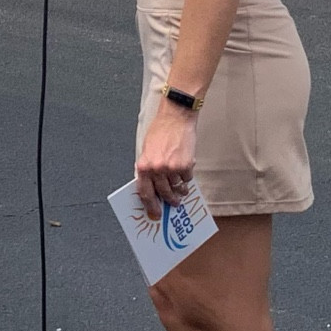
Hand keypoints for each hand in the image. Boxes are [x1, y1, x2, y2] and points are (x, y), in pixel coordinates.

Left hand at [134, 102, 197, 219]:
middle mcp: (156, 169)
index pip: (145, 193)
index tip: (155, 213)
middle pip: (163, 193)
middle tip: (173, 204)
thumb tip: (152, 187)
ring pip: (177, 188)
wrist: (176, 117)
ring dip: (180, 191)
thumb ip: (148, 169)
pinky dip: (187, 178)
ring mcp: (172, 168)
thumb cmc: (160, 131)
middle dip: (169, 201)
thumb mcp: (147, 150)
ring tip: (182, 190)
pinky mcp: (186, 165)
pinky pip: (187, 179)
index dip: (150, 206)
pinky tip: (186, 172)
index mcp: (143, 166)